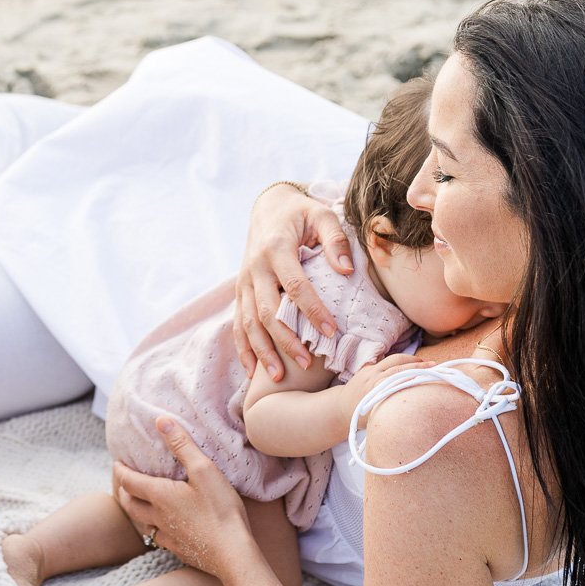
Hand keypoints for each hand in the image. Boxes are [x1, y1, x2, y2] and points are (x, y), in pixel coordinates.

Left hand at [112, 418, 253, 579]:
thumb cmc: (220, 510)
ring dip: (135, 510)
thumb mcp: (204, 470)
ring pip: (142, 523)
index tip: (117, 463)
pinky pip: (158, 537)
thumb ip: (182, 446)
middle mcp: (157, 517)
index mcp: (160, 496)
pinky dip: (154, 528)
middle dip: (123, 491)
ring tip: (139, 502)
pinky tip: (163, 527)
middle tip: (123, 481)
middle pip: (129, 504)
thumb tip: (161, 421)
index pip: (128, 481)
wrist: (233, 555)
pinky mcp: (180, 550)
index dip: (120, 470)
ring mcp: (168, 536)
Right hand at [233, 183, 352, 381]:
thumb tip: (346, 270)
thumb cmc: (301, 214)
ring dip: (262, 351)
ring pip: (248, 322)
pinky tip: (252, 371)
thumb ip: (335, 239)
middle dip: (286, 340)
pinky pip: (237, 324)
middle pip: (267, 311)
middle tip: (307, 363)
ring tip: (278, 377)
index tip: (332, 331)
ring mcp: (244, 282)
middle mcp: (255, 268)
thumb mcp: (321, 215)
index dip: (312, 310)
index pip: (295, 286)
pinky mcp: (240, 292)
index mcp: (276, 249)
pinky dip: (244, 348)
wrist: (268, 208)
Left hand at [337, 354, 436, 428]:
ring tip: (426, 363)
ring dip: (411, 360)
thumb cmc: (362, 417)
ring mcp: (369, 370)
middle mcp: (373, 377)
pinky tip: (412, 364)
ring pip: (394, 360)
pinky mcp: (367, 367)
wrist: (340, 408)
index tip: (433, 374)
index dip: (417, 374)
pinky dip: (401, 361)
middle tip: (435, 366)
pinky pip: (387, 362)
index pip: (401, 377)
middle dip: (418, 365)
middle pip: (400, 366)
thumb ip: (394, 406)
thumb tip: (416, 404)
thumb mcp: (379, 415)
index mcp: (376, 389)